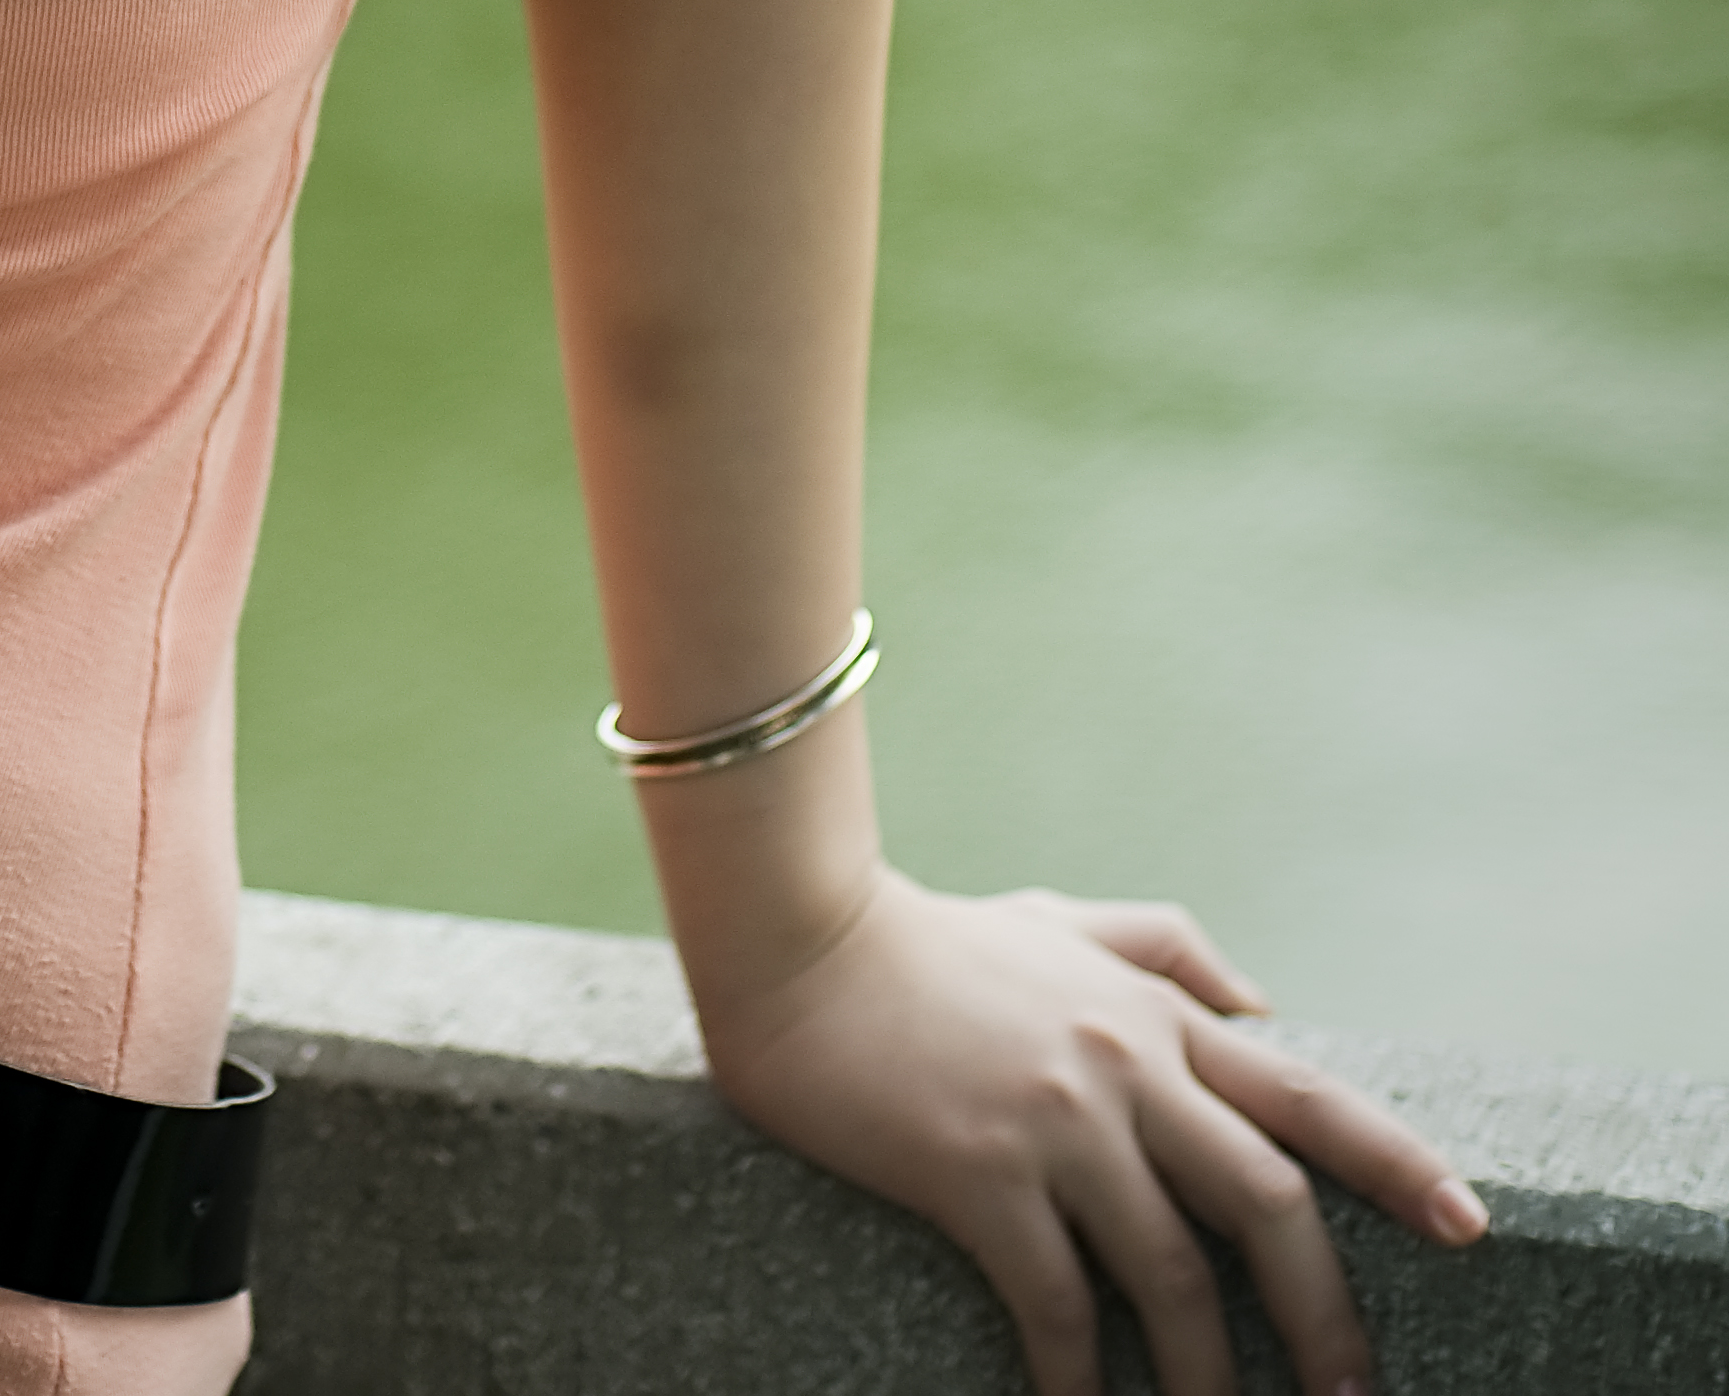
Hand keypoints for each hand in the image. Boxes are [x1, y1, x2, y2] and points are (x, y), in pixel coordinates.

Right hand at [695, 868, 1488, 1395]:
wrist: (801, 942)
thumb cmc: (927, 938)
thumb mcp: (1058, 919)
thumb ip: (1164, 948)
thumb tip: (1262, 1004)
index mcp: (1154, 1013)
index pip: (1306, 1092)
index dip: (1395, 1162)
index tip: (1466, 1226)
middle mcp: (1127, 1064)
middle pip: (1266, 1202)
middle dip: (1323, 1316)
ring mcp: (1058, 1119)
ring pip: (1174, 1275)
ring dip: (1209, 1377)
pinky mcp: (982, 1172)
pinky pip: (1058, 1305)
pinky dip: (1081, 1379)